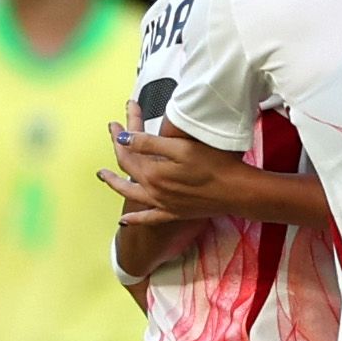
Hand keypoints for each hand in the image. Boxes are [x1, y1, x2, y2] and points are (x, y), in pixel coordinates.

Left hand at [104, 123, 269, 222]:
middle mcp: (153, 190)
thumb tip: (123, 138)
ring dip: (115, 184)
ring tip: (104, 177)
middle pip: (127, 168)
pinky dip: (135, 218)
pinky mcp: (175, 212)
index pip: (129, 150)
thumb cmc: (215, 166)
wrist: (237, 192)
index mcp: (153, 172)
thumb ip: (149, 143)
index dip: (120, 133)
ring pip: (130, 193)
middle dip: (117, 149)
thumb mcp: (181, 148)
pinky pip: (148, 218)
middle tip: (112, 133)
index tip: (117, 119)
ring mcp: (163, 203)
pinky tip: (124, 220)